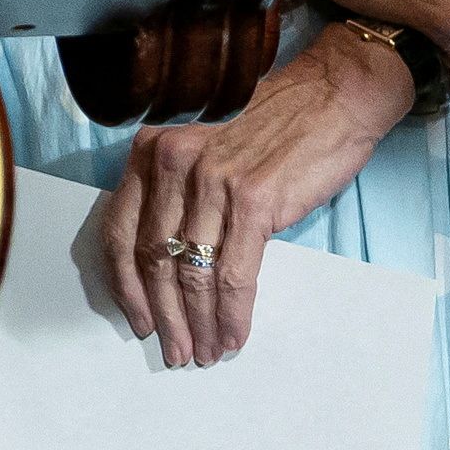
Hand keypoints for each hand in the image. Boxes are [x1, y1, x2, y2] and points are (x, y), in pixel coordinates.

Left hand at [90, 28, 410, 364]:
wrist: (331, 97)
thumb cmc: (270, 128)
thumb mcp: (203, 149)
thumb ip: (177, 194)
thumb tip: (165, 265)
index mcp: (150, 150)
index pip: (119, 230)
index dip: (126, 285)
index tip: (138, 321)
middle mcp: (170, 161)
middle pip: (151, 258)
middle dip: (162, 315)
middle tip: (174, 352)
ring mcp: (210, 180)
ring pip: (190, 272)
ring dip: (197, 323)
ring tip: (205, 352)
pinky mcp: (253, 199)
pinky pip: (234, 273)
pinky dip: (232, 312)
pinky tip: (235, 335)